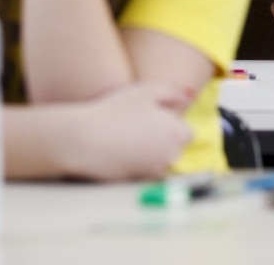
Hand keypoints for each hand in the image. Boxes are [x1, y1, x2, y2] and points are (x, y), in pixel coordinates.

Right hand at [53, 81, 192, 181]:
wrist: (85, 140)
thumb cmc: (115, 111)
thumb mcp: (146, 91)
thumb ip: (172, 93)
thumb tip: (188, 97)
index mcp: (176, 134)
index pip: (186, 133)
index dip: (171, 124)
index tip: (152, 118)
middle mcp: (170, 157)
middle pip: (174, 148)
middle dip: (163, 139)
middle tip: (137, 126)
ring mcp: (154, 172)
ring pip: (159, 161)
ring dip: (150, 152)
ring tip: (126, 137)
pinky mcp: (137, 182)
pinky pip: (144, 172)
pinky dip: (136, 164)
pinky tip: (119, 151)